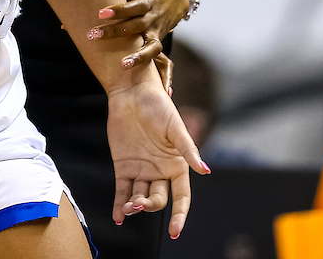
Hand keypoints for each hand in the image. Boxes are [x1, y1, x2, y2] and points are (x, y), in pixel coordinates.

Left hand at [89, 0, 189, 79]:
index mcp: (145, 2)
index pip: (131, 7)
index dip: (117, 11)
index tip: (100, 13)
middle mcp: (152, 18)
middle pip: (135, 26)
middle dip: (115, 32)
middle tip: (94, 35)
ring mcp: (157, 32)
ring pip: (152, 46)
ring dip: (139, 57)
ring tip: (123, 65)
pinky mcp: (160, 43)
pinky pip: (163, 60)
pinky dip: (166, 77)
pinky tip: (164, 91)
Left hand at [106, 76, 209, 238]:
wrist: (132, 92)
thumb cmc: (159, 106)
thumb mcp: (175, 127)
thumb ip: (188, 149)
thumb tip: (205, 170)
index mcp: (177, 165)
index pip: (181, 197)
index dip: (180, 215)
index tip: (175, 231)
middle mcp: (160, 171)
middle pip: (158, 198)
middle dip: (149, 205)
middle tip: (137, 204)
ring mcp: (141, 169)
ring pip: (139, 196)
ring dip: (133, 206)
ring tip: (126, 209)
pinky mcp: (123, 164)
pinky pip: (122, 188)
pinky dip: (119, 203)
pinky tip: (117, 216)